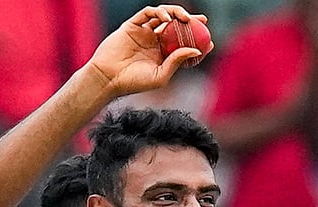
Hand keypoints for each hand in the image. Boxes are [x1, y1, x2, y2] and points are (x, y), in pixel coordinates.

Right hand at [86, 5, 212, 96]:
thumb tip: (196, 50)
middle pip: (175, 26)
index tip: (210, 41)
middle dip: (191, 21)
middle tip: (203, 21)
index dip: (197, 40)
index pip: (182, 44)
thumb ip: (177, 62)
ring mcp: (143, 32)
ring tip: (186, 19)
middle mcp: (153, 41)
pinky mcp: (132, 25)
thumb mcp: (160, 76)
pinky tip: (167, 19)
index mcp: (161, 55)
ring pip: (163, 16)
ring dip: (176, 13)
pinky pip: (147, 13)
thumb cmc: (133, 82)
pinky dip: (159, 12)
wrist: (108, 78)